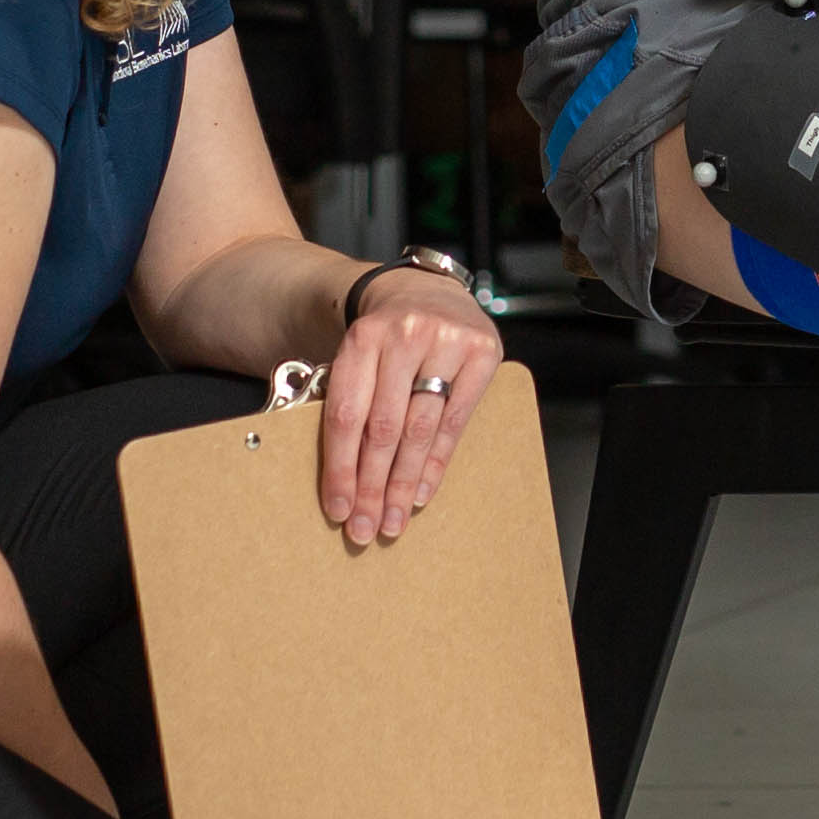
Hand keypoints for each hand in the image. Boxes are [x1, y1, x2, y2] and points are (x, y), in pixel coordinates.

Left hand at [316, 274, 499, 549]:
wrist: (425, 290)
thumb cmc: (383, 337)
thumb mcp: (356, 356)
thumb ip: (349, 399)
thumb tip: (337, 477)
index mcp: (361, 338)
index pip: (347, 414)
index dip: (340, 467)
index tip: (337, 508)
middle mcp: (403, 336)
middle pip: (383, 428)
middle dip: (371, 486)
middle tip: (364, 529)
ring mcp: (445, 342)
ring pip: (420, 430)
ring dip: (403, 484)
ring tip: (391, 520)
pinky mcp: (481, 352)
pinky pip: (455, 422)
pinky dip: (436, 463)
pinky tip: (421, 493)